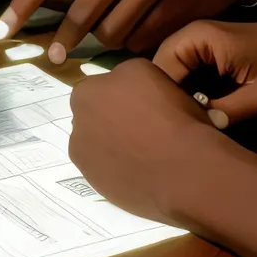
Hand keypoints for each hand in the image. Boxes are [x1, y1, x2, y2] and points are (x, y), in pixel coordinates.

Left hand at [0, 0, 241, 62]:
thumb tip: (32, 17)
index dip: (22, 5)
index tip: (2, 32)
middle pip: (83, 15)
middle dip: (67, 40)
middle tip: (56, 56)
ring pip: (111, 33)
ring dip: (112, 40)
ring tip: (127, 24)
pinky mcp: (173, 0)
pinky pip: (139, 41)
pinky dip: (138, 43)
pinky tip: (150, 26)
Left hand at [68, 57, 217, 222]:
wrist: (180, 168)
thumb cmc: (166, 112)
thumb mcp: (144, 69)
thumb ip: (120, 75)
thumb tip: (119, 90)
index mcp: (85, 94)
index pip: (98, 87)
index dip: (121, 91)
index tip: (141, 98)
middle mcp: (76, 127)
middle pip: (93, 116)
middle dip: (111, 117)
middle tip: (142, 122)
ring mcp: (85, 160)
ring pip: (98, 144)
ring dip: (113, 142)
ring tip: (143, 148)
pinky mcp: (97, 186)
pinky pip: (107, 169)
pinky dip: (119, 166)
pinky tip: (142, 166)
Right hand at [152, 17, 256, 128]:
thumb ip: (225, 113)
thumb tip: (194, 133)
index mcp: (199, 39)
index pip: (160, 71)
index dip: (163, 102)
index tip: (171, 130)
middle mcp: (191, 36)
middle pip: (159, 71)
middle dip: (164, 100)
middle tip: (173, 132)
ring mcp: (198, 42)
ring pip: (170, 73)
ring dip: (174, 97)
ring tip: (179, 127)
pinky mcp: (207, 52)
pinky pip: (184, 72)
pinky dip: (185, 92)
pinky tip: (193, 115)